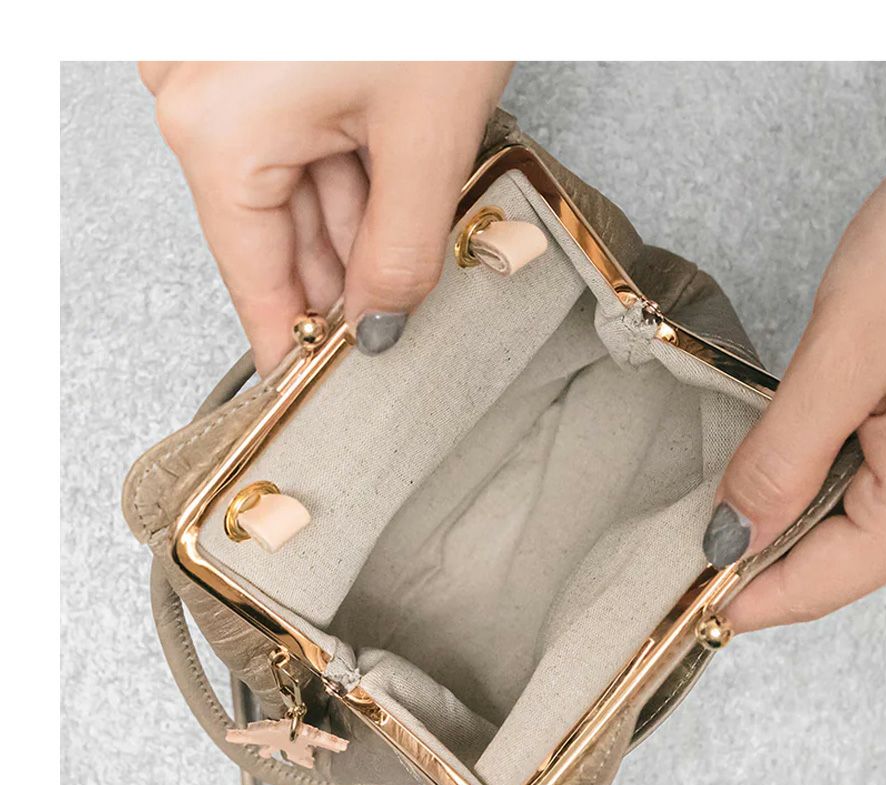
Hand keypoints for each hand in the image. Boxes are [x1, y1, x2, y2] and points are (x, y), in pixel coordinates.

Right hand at [139, 61, 512, 372]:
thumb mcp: (428, 139)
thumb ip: (402, 252)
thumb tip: (379, 323)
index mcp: (217, 127)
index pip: (253, 274)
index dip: (287, 338)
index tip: (304, 383)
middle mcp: (198, 93)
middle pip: (272, 230)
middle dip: (337, 280)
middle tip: (382, 329)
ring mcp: (220, 61)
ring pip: (291, 184)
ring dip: (352, 225)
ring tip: (404, 257)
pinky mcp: (255, 42)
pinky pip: (297, 134)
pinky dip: (347, 172)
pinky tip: (390, 197)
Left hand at [702, 139, 885, 631]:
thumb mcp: (844, 356)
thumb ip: (781, 458)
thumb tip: (732, 536)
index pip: (811, 588)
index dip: (737, 599)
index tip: (678, 600)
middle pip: (831, 564)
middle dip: (755, 554)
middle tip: (682, 540)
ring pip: (850, 525)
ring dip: (786, 513)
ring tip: (725, 494)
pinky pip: (875, 486)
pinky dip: (822, 477)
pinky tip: (788, 453)